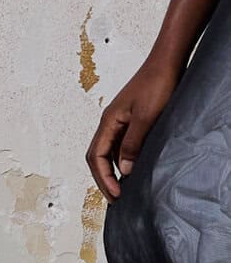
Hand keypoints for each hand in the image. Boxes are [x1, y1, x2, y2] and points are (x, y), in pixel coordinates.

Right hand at [87, 53, 180, 199]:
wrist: (167, 64)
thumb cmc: (156, 85)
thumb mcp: (146, 118)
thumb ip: (133, 144)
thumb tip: (123, 169)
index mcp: (109, 121)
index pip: (95, 156)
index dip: (103, 178)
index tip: (116, 194)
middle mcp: (110, 122)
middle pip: (97, 156)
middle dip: (103, 178)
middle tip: (116, 198)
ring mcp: (120, 121)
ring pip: (108, 151)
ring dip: (112, 171)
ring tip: (123, 188)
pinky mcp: (132, 120)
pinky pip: (120, 145)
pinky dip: (122, 160)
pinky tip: (133, 168)